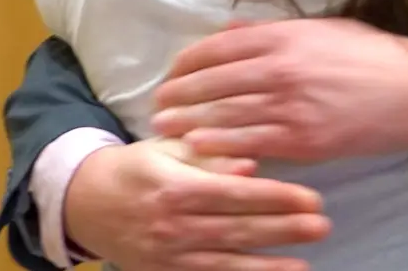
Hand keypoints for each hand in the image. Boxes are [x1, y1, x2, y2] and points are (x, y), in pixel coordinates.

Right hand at [65, 138, 329, 270]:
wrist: (84, 203)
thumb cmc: (137, 166)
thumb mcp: (167, 147)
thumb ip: (209, 155)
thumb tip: (250, 164)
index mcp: (175, 188)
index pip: (234, 195)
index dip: (275, 197)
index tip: (311, 197)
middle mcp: (172, 226)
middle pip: (237, 230)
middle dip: (283, 229)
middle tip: (322, 225)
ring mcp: (168, 255)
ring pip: (225, 263)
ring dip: (267, 265)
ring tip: (304, 263)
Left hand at [151, 18, 407, 162]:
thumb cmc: (372, 56)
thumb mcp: (323, 29)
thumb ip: (273, 31)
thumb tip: (230, 31)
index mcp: (285, 37)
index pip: (218, 48)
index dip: (187, 62)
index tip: (172, 73)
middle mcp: (281, 69)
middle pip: (212, 82)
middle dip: (178, 94)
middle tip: (158, 103)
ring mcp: (289, 107)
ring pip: (223, 115)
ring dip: (187, 121)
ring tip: (164, 127)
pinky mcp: (301, 141)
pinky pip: (247, 144)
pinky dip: (217, 144)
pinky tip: (196, 145)